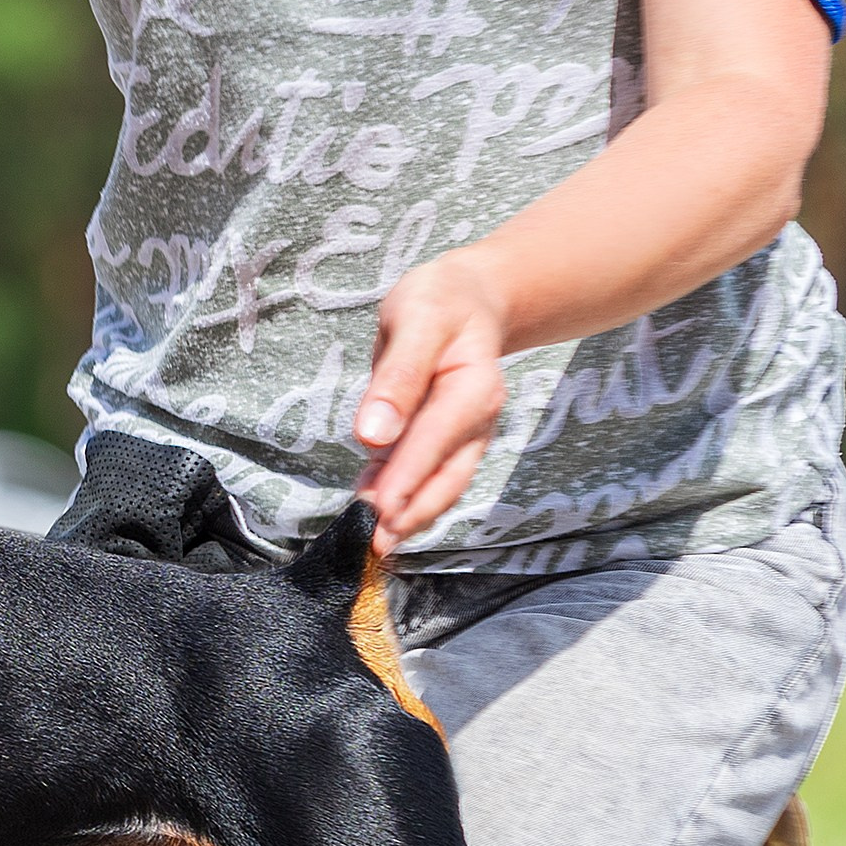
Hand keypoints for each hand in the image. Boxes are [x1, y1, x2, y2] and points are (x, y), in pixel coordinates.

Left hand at [354, 251, 510, 555]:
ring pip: (439, 486)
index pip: (435, 442)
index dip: (406, 480)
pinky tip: (368, 507)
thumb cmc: (440, 304)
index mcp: (473, 390)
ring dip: (406, 515)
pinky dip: (399, 496)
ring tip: (370, 540)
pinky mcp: (445, 442)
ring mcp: (464, 436)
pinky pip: (425, 475)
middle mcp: (476, 421)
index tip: (378, 511)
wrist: (469, 299)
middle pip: (445, 479)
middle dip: (410, 515)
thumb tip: (373, 435)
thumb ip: (397, 378)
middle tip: (374, 546)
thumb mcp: (417, 320)